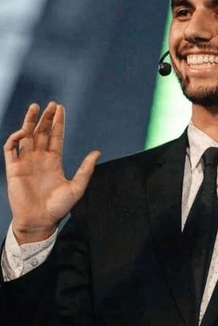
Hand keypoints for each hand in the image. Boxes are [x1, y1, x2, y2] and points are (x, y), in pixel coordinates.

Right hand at [3, 102, 100, 243]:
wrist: (40, 221)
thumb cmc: (59, 207)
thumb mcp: (77, 186)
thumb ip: (86, 169)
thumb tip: (97, 152)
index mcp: (54, 161)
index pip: (55, 136)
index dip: (58, 122)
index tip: (60, 108)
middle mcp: (40, 158)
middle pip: (42, 132)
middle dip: (46, 117)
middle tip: (51, 104)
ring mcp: (26, 162)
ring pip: (26, 136)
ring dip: (29, 121)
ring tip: (35, 107)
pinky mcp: (13, 168)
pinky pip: (11, 149)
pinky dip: (15, 138)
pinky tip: (23, 132)